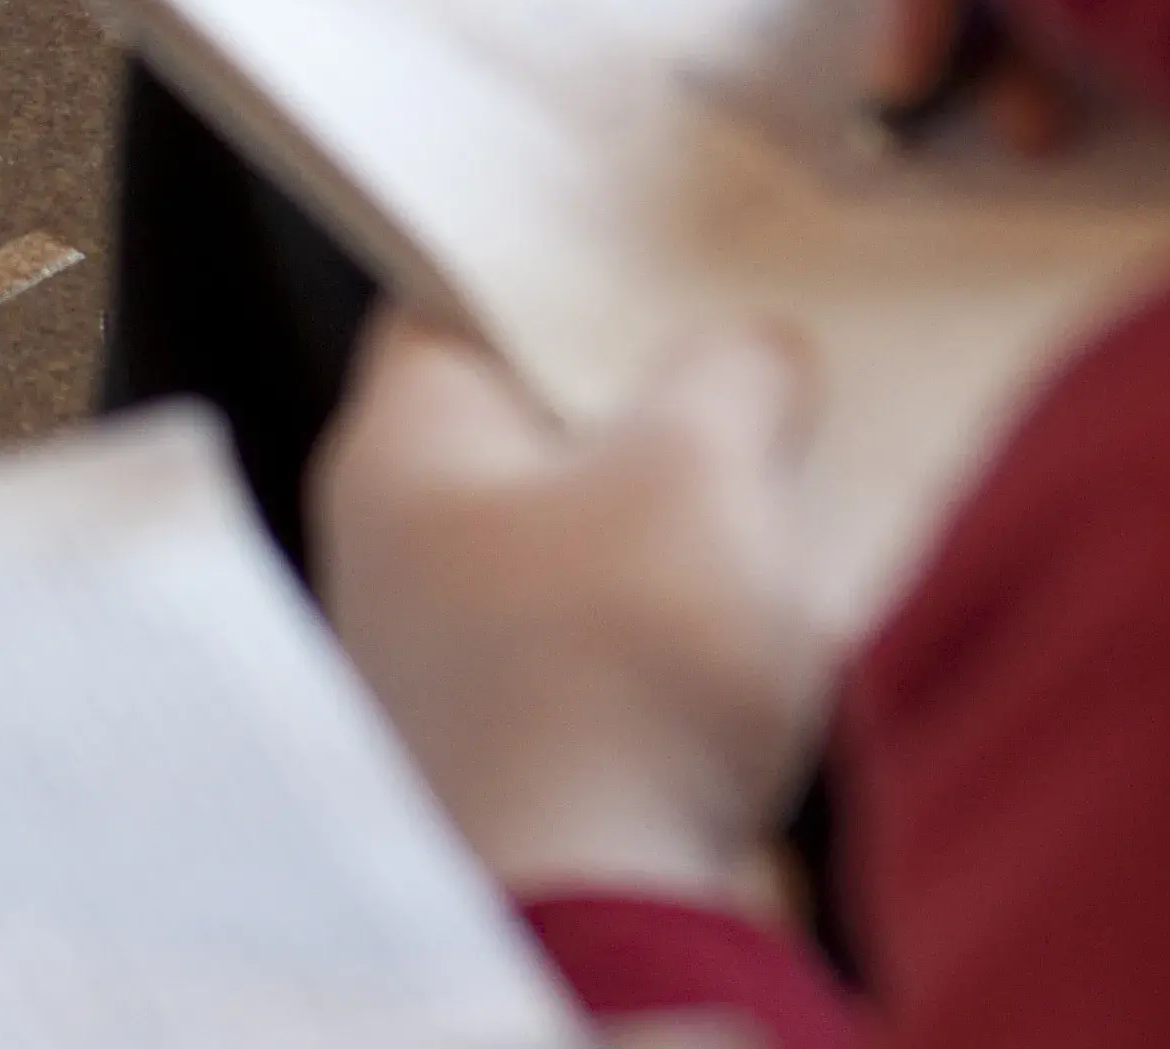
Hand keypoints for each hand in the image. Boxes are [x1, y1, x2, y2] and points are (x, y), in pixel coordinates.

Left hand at [313, 315, 832, 905]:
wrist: (597, 912)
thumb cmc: (618, 663)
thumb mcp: (702, 468)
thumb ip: (734, 377)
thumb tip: (755, 350)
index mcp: (400, 441)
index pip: (453, 303)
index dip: (556, 273)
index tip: (652, 258)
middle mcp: (394, 542)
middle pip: (526, 426)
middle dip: (642, 407)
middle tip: (750, 373)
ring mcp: (445, 655)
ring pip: (574, 545)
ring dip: (672, 532)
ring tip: (775, 505)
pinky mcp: (514, 752)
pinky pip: (598, 653)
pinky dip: (671, 637)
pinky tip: (754, 638)